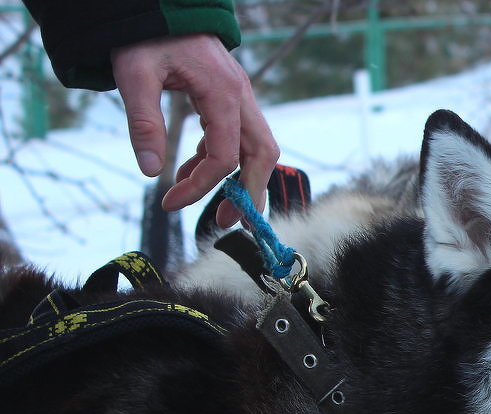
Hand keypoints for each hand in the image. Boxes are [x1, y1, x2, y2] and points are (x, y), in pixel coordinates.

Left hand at [111, 33, 278, 227]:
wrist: (159, 5)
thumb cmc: (147, 35)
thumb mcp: (135, 75)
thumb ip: (144, 123)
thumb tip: (151, 172)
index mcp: (223, 92)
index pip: (224, 155)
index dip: (200, 186)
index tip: (171, 202)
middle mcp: (241, 97)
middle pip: (262, 156)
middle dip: (249, 193)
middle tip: (230, 222)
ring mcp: (240, 97)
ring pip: (257, 149)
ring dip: (242, 180)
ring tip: (216, 206)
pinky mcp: (231, 98)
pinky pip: (239, 137)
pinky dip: (223, 160)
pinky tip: (194, 169)